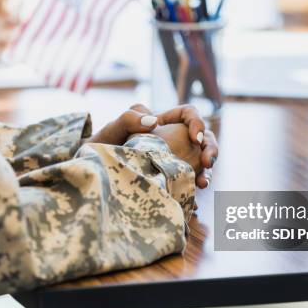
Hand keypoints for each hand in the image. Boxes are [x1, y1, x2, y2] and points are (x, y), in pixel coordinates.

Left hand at [85, 104, 217, 188]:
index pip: (189, 114)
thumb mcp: (114, 128)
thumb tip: (154, 121)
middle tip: (207, 162)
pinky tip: (195, 194)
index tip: (194, 138)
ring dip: (207, 170)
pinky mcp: (174, 177)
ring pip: (202, 160)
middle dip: (210, 149)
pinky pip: (190, 179)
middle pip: (204, 138)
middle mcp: (175, 138)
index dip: (197, 123)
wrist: (97, 169)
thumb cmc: (104, 144)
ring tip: (203, 182)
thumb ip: (129, 118)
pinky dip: (195, 185)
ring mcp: (177, 158)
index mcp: (165, 121)